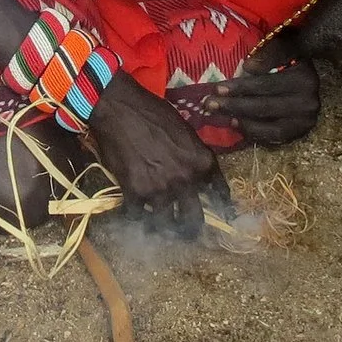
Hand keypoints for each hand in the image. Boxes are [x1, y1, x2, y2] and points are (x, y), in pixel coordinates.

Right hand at [80, 74, 227, 236]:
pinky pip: (138, 215)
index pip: (219, 194)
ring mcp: (159, 188)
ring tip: (159, 228)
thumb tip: (199, 175)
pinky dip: (136, 215)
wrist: (121, 108)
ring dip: (162, 227)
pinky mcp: (134, 192)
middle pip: (194, 220)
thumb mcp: (185, 131)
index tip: (220, 216)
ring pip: (166, 224)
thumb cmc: (153, 113)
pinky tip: (135, 211)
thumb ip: (195, 156)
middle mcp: (185, 180)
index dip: (220, 208)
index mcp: (202, 162)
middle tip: (187, 232)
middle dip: (191, 230)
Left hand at [209, 59, 319, 146]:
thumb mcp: (281, 45)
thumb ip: (268, 53)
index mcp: (304, 77)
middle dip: (235, 105)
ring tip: (221, 115)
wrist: (305, 73)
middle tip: (210, 104)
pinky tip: (237, 124)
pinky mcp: (301, 131)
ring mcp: (306, 119)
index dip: (241, 87)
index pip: (267, 84)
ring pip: (270, 125)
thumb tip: (249, 67)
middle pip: (265, 106)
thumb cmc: (287, 56)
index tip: (218, 88)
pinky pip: (275, 136)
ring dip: (242, 121)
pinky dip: (255, 132)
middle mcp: (309, 101)